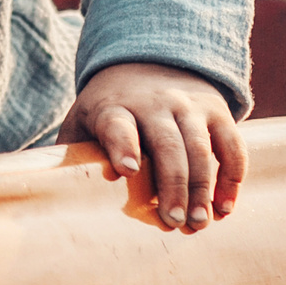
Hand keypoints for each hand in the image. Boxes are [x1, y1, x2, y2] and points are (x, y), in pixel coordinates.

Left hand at [59, 61, 244, 231]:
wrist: (148, 61)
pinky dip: (233, 176)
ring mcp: (188, 105)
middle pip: (166, 144)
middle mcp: (154, 103)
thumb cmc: (109, 107)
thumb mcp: (83, 120)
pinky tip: (226, 207)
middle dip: (172, 183)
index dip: (123, 145)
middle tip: (173, 221)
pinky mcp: (216, 111)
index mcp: (114, 106)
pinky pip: (232, 144)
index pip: (118, 124)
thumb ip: (72, 151)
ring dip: (203, 187)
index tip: (127, 170)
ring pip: (201, 147)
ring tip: (199, 223)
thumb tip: (52, 193)